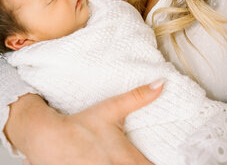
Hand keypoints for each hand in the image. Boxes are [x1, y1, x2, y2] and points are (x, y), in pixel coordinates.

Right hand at [6, 81, 163, 164]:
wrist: (49, 138)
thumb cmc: (82, 124)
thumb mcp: (111, 109)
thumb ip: (138, 97)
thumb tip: (161, 83)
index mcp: (125, 158)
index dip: (156, 163)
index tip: (164, 158)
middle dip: (142, 164)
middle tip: (142, 157)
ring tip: (126, 159)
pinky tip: (108, 162)